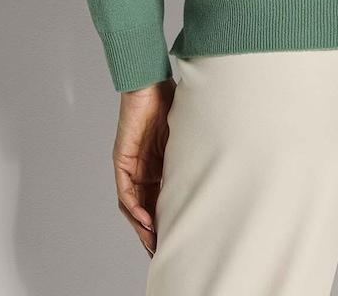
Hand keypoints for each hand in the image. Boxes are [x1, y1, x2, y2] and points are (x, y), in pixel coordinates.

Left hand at [112, 77, 176, 256]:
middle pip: (144, 208)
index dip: (165, 220)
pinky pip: (125, 192)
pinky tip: (146, 221)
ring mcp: (130, 166)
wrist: (151, 84)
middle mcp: (141, 169)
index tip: (175, 238)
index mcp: (157, 165)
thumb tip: (215, 165)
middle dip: (152, 232)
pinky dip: (135, 208)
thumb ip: (189, 154)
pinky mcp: (122, 160)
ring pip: (132, 206)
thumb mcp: (184, 137)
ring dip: (142, 226)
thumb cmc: (170, 102)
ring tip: (153, 243)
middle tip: (162, 252)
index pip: (158, 199)